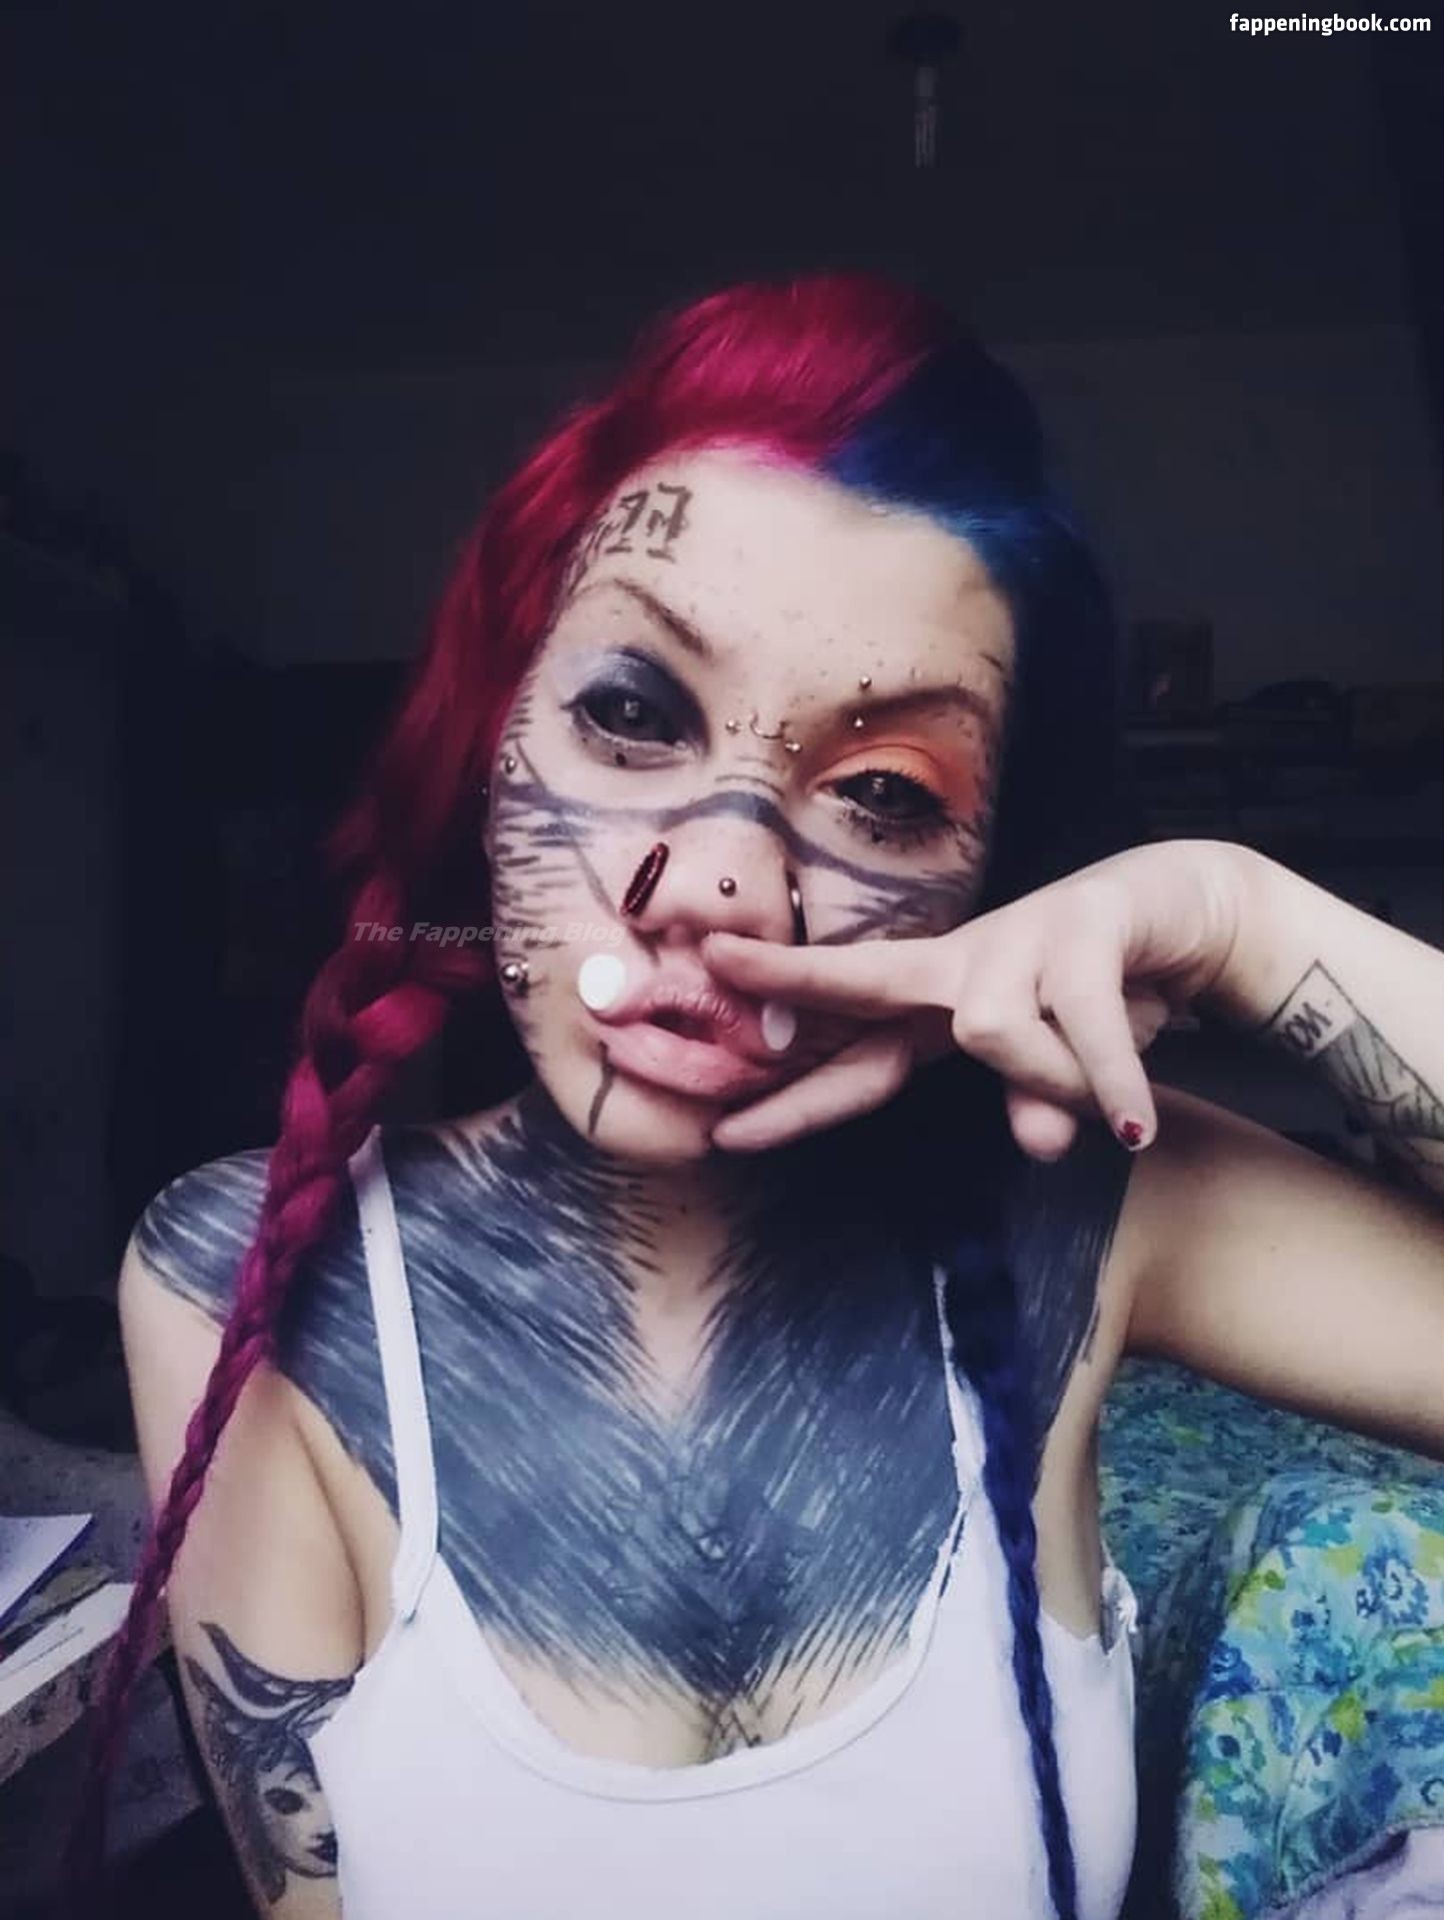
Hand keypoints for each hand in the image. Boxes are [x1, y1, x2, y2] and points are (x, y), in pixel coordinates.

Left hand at [701, 840, 1250, 1160]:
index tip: (715, 1077)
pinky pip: (1084, 1024)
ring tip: (1117, 1108)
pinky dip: (1112, 1083)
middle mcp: (967, 962)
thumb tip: (1040, 1145)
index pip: (850, 1028)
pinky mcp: (1088, 924)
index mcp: (943, 1000)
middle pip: (866, 974)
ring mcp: (1022, 934)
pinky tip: (1138, 1125)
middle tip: (720, 964)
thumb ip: (1037, 1103)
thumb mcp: (1059, 1067)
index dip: (789, 1059)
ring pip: (994, 1033)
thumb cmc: (1104, 992)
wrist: (1191, 910)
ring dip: (1059, 1085)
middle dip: (794, 973)